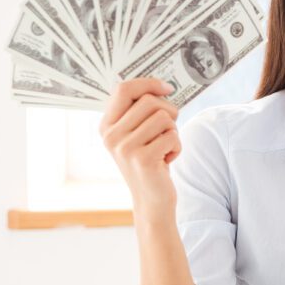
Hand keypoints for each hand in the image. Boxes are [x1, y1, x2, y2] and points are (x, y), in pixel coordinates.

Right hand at [99, 78, 180, 218]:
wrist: (151, 200)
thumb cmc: (150, 162)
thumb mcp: (137, 135)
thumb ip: (140, 112)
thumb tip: (160, 86)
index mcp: (107, 125)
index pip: (124, 89)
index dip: (148, 83)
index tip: (167, 87)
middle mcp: (111, 135)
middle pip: (149, 101)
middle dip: (169, 112)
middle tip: (168, 130)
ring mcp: (125, 148)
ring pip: (164, 118)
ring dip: (173, 132)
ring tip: (164, 148)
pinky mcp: (143, 159)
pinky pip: (172, 136)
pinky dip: (177, 147)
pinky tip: (167, 161)